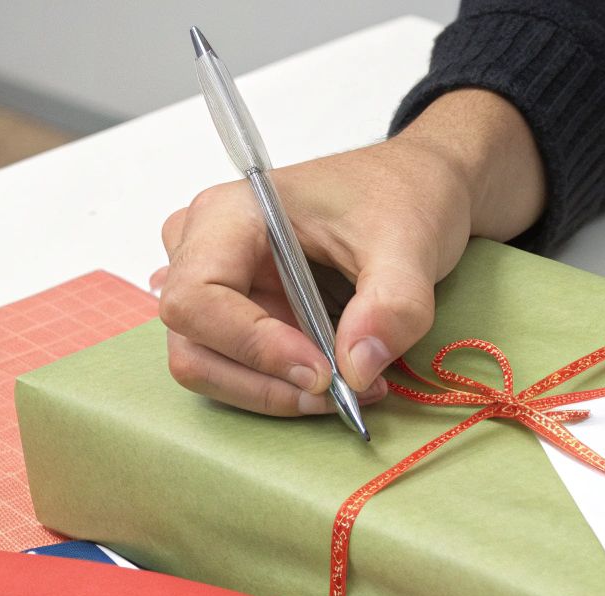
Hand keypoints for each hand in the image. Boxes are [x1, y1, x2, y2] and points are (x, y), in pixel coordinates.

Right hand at [155, 89, 544, 415]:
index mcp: (227, 214)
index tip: (320, 372)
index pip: (197, 298)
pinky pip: (236, 372)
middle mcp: (203, 250)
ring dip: (274, 394)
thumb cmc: (397, 195)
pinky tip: (338, 377)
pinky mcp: (236, 319)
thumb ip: (392, 304)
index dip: (251, 345)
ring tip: (348, 387)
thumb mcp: (409, 243)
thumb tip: (357, 369)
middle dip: (264, 383)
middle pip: (192, 345)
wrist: (411, 193)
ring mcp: (215, 289)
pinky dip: (282, 389)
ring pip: (208, 368)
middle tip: (339, 392)